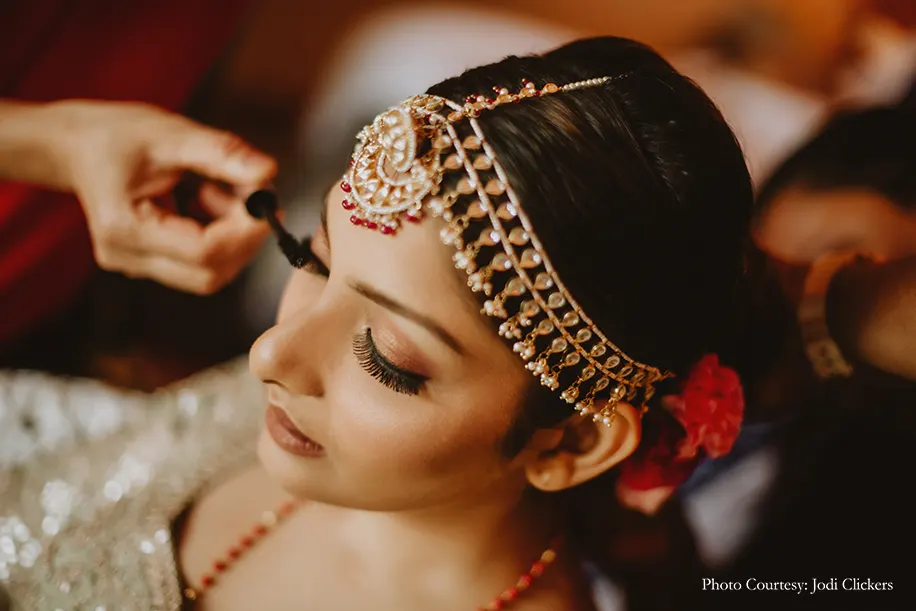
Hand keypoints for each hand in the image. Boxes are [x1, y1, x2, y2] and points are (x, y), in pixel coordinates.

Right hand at [52, 100, 277, 293]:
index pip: (203, 253)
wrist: (79, 144)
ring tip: (215, 187)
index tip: (266, 202)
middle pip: (210, 274)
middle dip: (242, 237)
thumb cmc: (119, 134)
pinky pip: (199, 263)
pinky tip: (205, 197)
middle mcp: (127, 258)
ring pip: (209, 272)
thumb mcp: (174, 135)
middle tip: (250, 194)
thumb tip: (269, 173)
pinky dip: (218, 234)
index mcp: (124, 228)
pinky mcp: (151, 263)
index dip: (244, 233)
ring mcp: (137, 265)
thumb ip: (223, 154)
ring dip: (231, 234)